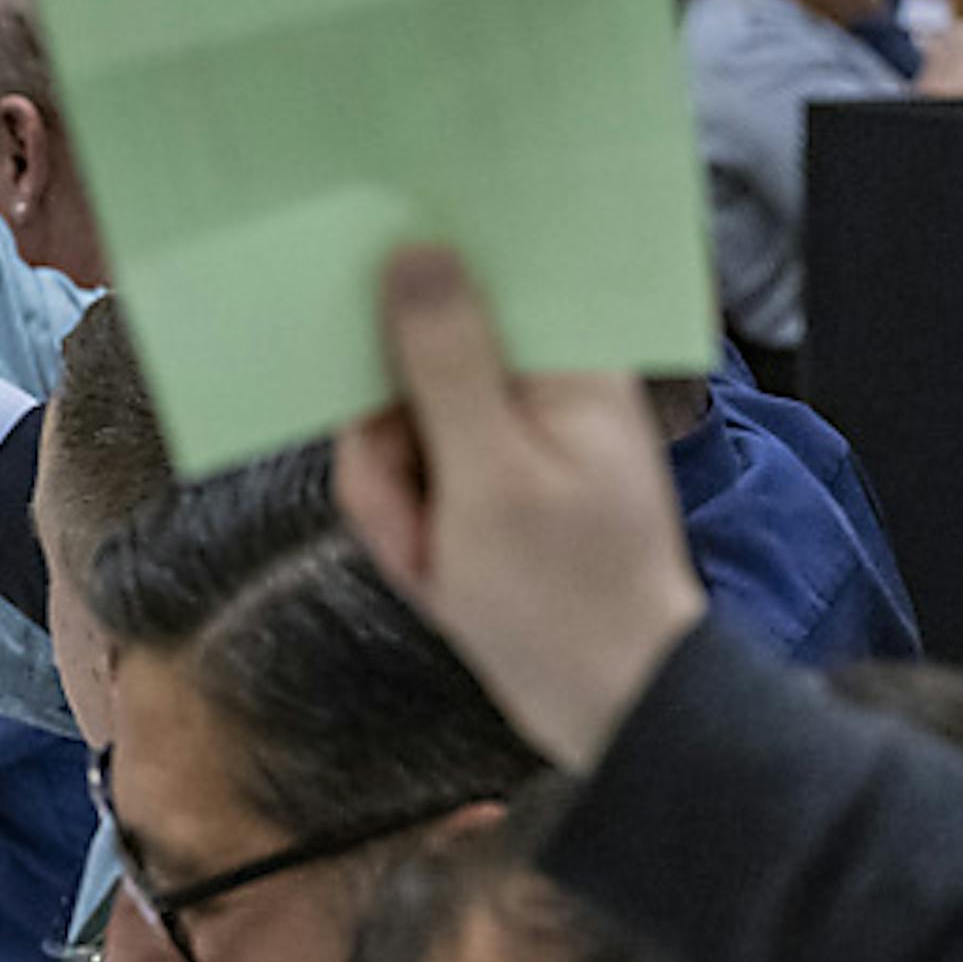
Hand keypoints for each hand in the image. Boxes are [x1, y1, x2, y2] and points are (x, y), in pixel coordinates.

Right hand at [330, 247, 705, 772]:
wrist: (606, 710)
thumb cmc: (564, 600)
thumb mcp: (489, 477)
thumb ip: (445, 359)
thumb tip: (415, 250)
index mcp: (567, 361)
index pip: (475, 276)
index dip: (403, 294)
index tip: (356, 327)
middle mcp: (537, 382)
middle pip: (408, 359)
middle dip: (385, 448)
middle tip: (411, 524)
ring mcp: (507, 432)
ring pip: (391, 423)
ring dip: (392, 500)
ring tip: (432, 562)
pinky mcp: (484, 475)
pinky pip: (405, 471)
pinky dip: (405, 524)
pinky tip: (435, 571)